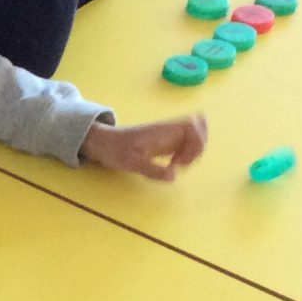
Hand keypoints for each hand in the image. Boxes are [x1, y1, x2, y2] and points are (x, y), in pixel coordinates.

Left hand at [81, 115, 207, 180]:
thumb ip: (153, 170)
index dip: (195, 142)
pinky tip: (173, 164)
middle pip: (198, 127)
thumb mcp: (131, 163)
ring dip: (193, 151)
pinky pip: (185, 142)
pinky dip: (186, 153)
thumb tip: (174, 176)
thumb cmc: (116, 150)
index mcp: (162, 130)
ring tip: (177, 164)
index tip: (180, 161)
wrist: (103, 143)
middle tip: (182, 163)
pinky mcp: (165, 142)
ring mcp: (168, 135)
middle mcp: (168, 130)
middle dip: (198, 147)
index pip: (192, 124)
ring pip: (193, 135)